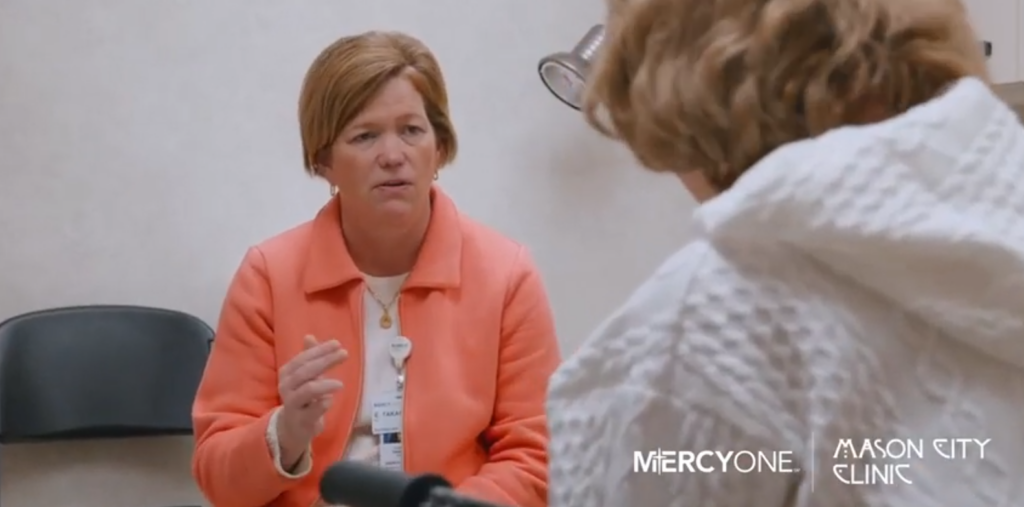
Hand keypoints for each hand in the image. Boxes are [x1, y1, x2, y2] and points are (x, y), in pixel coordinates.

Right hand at [276, 335, 346, 465]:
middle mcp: (286, 386)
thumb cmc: (302, 398)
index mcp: (287, 373)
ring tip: (341, 383)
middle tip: (344, 354)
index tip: (337, 344)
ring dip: (325, 384)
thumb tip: (309, 336)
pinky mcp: (301, 420)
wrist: (292, 427)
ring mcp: (292, 404)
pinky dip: (322, 404)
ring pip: (307, 390)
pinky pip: (312, 411)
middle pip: (306, 371)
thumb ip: (308, 357)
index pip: (303, 358)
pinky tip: (330, 400)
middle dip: (326, 361)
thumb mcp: (305, 376)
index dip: (320, 350)